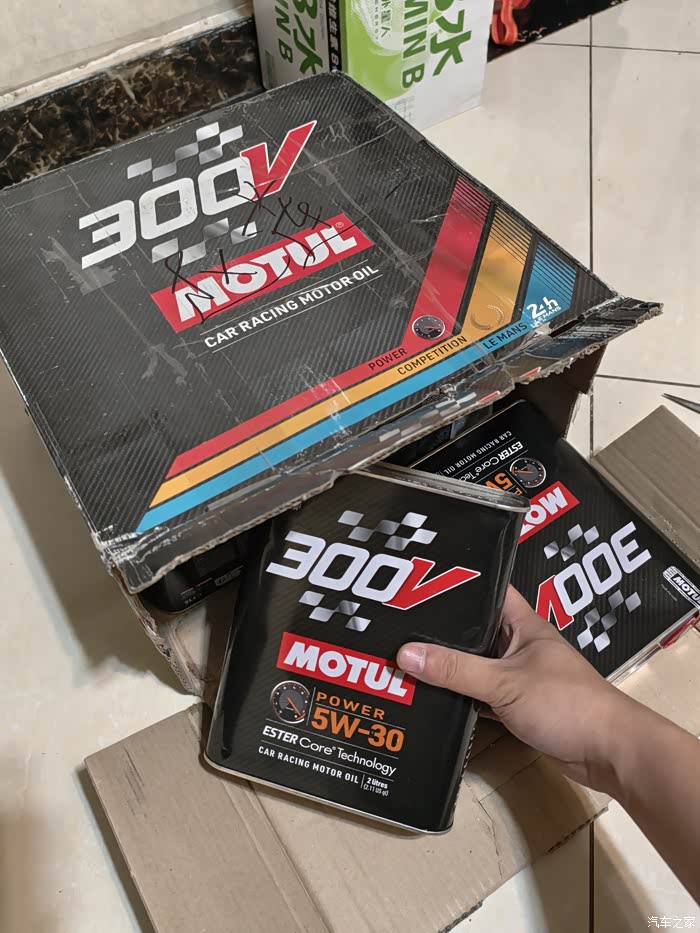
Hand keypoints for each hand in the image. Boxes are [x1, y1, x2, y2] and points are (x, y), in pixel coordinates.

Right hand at [397, 586, 636, 791]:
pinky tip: (431, 698)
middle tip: (398, 626)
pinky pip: (482, 696)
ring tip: (404, 660)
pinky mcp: (520, 708)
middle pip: (476, 632)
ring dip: (449, 668)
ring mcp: (521, 678)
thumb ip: (455, 670)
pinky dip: (462, 698)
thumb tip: (404, 653)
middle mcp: (521, 647)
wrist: (609, 752)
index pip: (488, 591)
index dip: (458, 583)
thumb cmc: (564, 703)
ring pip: (477, 667)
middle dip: (442, 631)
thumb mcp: (504, 682)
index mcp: (523, 625)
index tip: (418, 582)